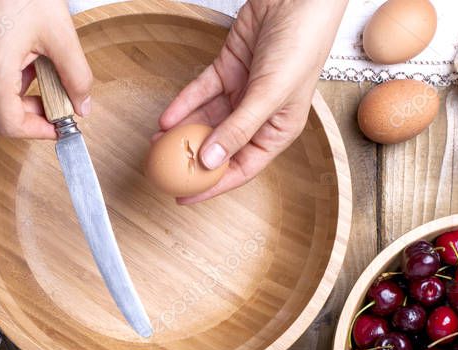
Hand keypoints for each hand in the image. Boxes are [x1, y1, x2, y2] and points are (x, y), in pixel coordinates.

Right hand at [0, 0, 91, 138]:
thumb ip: (75, 75)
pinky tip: (19, 50)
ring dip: (13, 91)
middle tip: (52, 93)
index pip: (11, 125)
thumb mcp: (59, 33)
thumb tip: (82, 103)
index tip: (58, 124)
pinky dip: (0, 74)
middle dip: (27, 109)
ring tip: (35, 65)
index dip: (39, 131)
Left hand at [159, 0, 347, 202]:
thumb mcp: (269, 94)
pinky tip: (165, 118)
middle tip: (164, 170)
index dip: (212, 185)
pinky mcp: (228, 69)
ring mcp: (242, 92)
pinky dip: (183, 104)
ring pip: (205, 119)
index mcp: (278, 130)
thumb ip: (238, 129)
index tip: (184, 196)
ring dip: (181, 132)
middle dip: (190, 159)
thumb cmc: (301, 44)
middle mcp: (259, 115)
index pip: (241, 168)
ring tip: (156, 144)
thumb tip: (209, 161)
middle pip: (219, 146)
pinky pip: (200, 93)